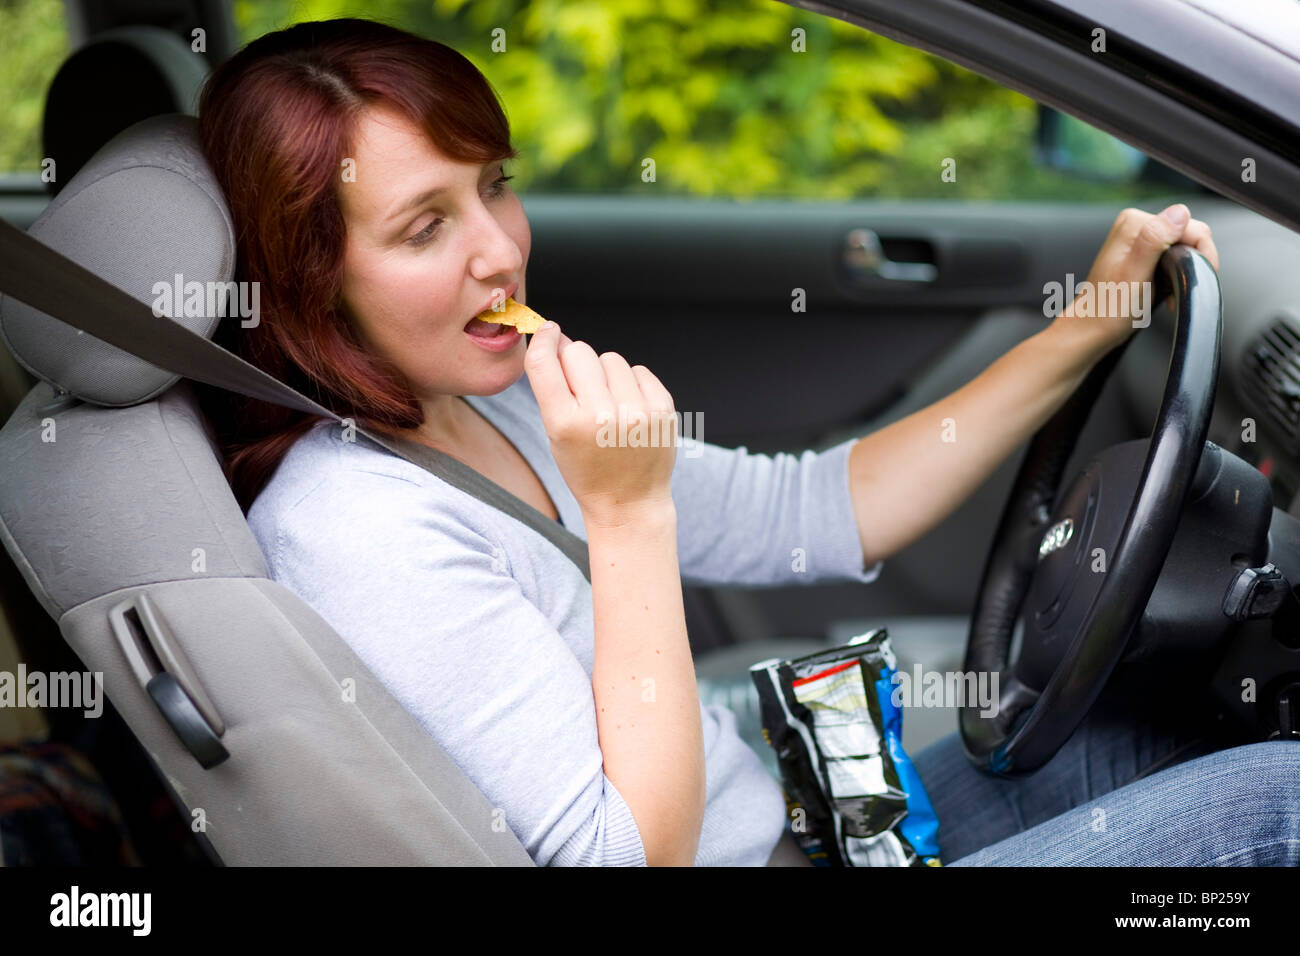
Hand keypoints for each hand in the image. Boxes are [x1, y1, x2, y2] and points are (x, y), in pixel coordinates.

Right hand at [523, 322, 677, 527]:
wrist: (629, 503)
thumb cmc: (586, 468)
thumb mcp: (555, 436)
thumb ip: (553, 389)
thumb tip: (556, 337)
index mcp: (564, 424)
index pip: (544, 363)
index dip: (543, 340)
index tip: (548, 330)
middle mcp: (600, 416)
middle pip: (579, 352)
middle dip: (575, 361)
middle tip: (581, 387)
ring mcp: (635, 412)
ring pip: (611, 358)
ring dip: (606, 374)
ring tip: (609, 405)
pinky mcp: (662, 408)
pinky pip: (638, 370)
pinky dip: (631, 383)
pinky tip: (630, 409)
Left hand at [1050, 203, 1219, 360]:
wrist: (1093, 330)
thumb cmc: (1108, 309)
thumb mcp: (1134, 274)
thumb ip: (1154, 240)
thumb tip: (1179, 213)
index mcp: (1134, 223)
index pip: (1190, 224)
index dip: (1199, 253)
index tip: (1192, 279)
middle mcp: (1136, 225)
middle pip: (1190, 234)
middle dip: (1192, 263)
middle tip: (1179, 289)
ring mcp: (1140, 239)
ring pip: (1186, 247)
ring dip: (1185, 272)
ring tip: (1170, 293)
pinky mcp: (1144, 254)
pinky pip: (1175, 257)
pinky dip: (1177, 275)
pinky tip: (1167, 291)